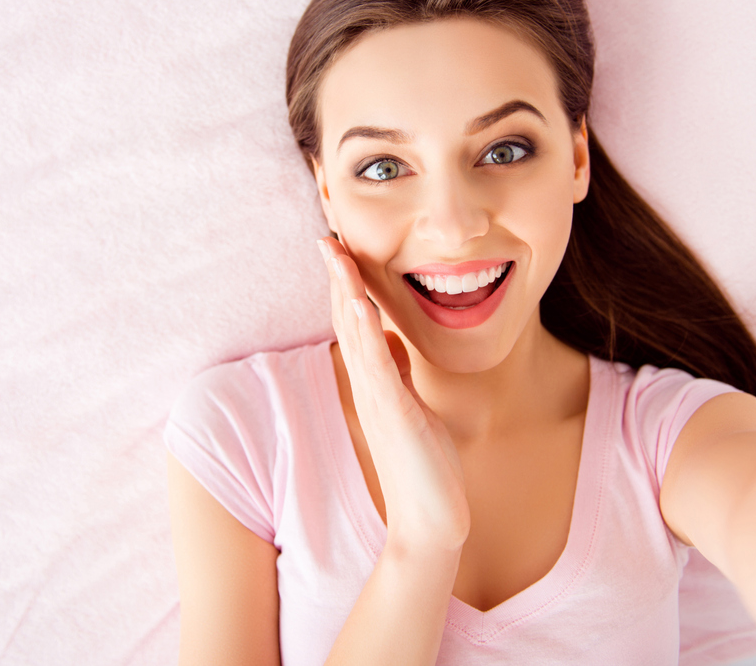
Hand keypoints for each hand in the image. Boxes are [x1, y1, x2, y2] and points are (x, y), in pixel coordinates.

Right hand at [318, 238, 469, 555]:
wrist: (429, 519)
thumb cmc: (424, 464)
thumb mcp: (411, 403)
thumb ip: (396, 371)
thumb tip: (390, 337)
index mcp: (375, 379)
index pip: (355, 320)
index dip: (346, 282)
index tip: (339, 247)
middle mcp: (369, 384)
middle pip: (346, 318)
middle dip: (338, 276)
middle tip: (326, 235)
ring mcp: (378, 397)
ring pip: (355, 333)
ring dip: (345, 291)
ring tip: (336, 254)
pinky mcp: (393, 412)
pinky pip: (376, 365)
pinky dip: (366, 331)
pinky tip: (361, 303)